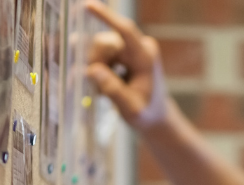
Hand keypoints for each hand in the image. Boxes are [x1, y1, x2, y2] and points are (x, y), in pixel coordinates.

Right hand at [83, 0, 168, 128]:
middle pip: (103, 43)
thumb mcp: (131, 109)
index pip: (125, 31)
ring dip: (95, 69)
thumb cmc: (147, 114)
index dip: (107, 17)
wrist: (155, 115)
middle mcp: (139, 47)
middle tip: (98, 88)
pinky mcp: (120, 51)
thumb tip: (92, 70)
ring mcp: (129, 48)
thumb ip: (113, 91)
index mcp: (146, 57)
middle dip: (94, 63)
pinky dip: (96, 70)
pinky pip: (97, 54)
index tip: (88, 5)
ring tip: (104, 91)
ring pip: (97, 49)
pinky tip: (104, 85)